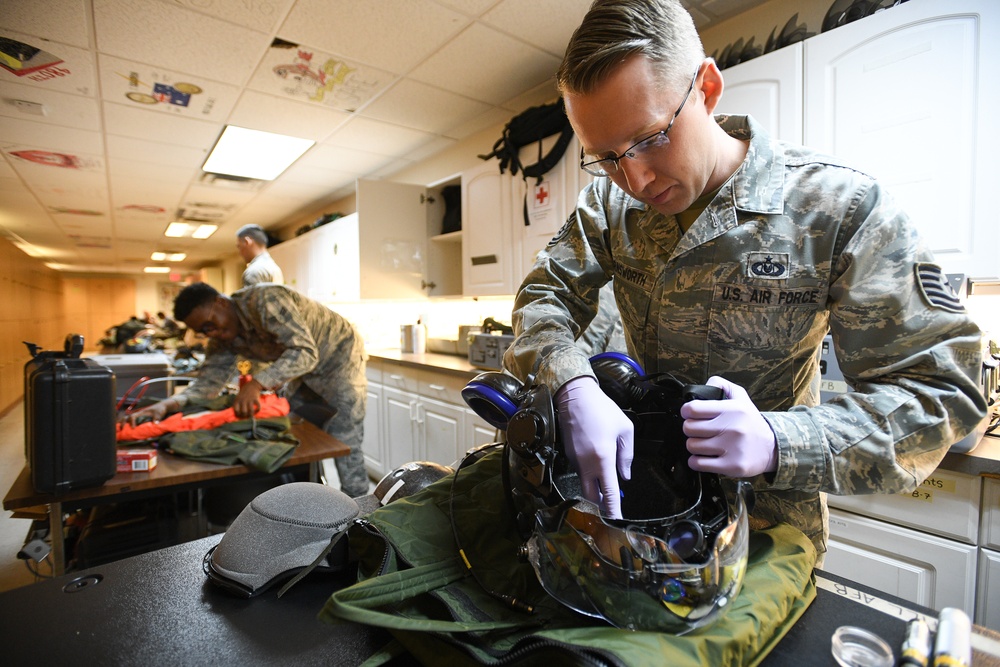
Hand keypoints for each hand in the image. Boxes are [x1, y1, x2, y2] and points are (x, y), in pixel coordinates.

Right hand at [121, 399, 171, 426]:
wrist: (161, 406)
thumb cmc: (159, 409)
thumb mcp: (159, 414)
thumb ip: (157, 418)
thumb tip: (155, 423)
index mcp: (141, 412)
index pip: (133, 416)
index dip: (131, 422)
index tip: (133, 428)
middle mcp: (138, 414)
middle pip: (127, 417)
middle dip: (123, 423)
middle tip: (121, 430)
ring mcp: (138, 416)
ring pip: (127, 419)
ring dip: (122, 423)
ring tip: (118, 430)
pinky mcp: (140, 419)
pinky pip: (131, 421)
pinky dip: (126, 425)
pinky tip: (124, 430)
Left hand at [233, 379, 262, 418]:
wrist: (252, 385)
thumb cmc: (244, 392)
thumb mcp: (238, 397)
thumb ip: (237, 404)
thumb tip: (238, 413)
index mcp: (237, 400)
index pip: (236, 410)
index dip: (238, 415)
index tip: (240, 416)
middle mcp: (243, 400)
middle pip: (244, 412)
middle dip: (245, 416)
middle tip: (246, 416)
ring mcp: (250, 399)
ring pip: (251, 411)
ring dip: (251, 415)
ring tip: (251, 416)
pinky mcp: (256, 399)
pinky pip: (258, 406)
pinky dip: (258, 410)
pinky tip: (257, 410)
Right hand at [555, 376, 633, 518]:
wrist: (575, 396)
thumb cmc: (602, 409)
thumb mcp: (625, 429)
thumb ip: (627, 455)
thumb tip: (624, 475)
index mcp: (603, 459)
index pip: (609, 493)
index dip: (613, 509)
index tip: (617, 520)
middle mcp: (586, 464)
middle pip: (591, 495)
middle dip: (602, 502)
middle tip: (612, 500)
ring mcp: (574, 460)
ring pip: (584, 483)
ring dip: (594, 486)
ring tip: (606, 478)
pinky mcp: (568, 455)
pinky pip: (579, 471)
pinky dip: (588, 473)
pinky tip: (596, 460)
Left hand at [681, 376, 776, 476]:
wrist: (772, 448)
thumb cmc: (750, 423)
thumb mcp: (740, 397)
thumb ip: (720, 385)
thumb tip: (702, 387)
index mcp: (732, 409)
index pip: (693, 409)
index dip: (687, 411)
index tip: (689, 414)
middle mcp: (732, 428)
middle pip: (689, 428)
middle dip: (690, 429)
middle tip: (699, 430)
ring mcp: (731, 448)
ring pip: (692, 446)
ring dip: (694, 445)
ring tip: (705, 443)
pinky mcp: (731, 466)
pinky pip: (698, 463)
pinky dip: (696, 461)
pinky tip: (704, 456)